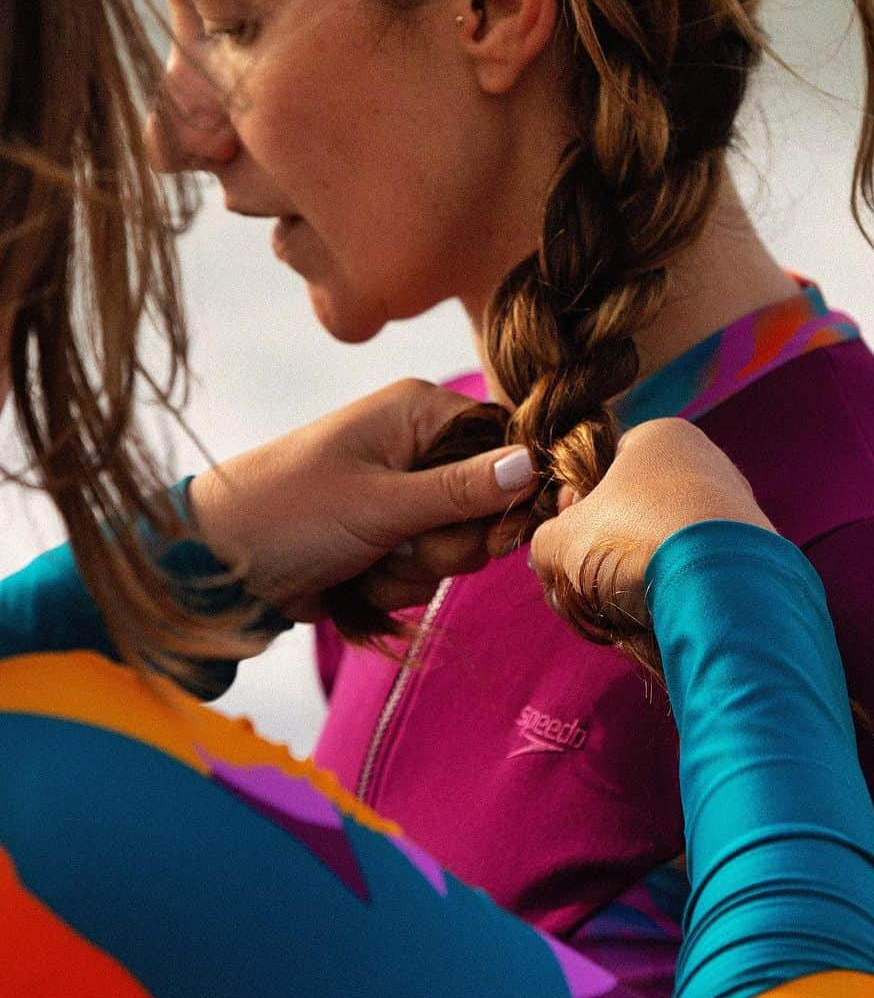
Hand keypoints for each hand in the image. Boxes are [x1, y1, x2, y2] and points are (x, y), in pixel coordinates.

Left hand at [187, 380, 534, 617]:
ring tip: (365, 561)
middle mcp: (417, 447)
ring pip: (459, 546)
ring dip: (417, 570)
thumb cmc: (287, 515)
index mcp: (417, 412)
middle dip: (449, 543)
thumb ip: (461, 490)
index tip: (494, 534)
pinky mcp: (390, 537)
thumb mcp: (380, 503)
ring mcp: (404, 495)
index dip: (509, 493)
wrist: (216, 568)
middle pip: (487, 504)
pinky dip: (396, 584)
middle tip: (403, 546)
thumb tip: (534, 464)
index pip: (504, 444)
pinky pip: (428, 570)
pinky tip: (356, 577)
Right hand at [529, 418, 773, 629]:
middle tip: (585, 583)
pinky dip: (675, 592)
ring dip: (634, 577)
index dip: (575, 506)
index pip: (603, 464)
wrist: (717, 584)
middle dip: (604, 550)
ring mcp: (736, 506)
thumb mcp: (562, 540)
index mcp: (661, 436)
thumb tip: (545, 559)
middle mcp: (707, 460)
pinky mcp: (756, 553)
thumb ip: (544, 544)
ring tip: (618, 608)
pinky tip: (659, 617)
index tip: (565, 540)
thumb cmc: (630, 540)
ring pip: (665, 544)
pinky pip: (699, 570)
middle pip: (635, 509)